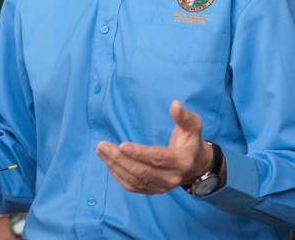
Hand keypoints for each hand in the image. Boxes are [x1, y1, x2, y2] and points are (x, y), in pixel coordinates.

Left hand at [96, 100, 210, 193]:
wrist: (194, 165)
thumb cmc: (190, 140)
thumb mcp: (192, 125)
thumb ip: (183, 116)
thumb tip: (175, 104)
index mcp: (182, 161)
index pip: (157, 158)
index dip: (139, 153)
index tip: (121, 145)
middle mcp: (172, 178)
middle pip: (142, 171)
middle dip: (119, 158)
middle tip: (102, 145)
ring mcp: (161, 187)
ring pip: (134, 180)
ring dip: (115, 166)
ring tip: (101, 151)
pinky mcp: (152, 191)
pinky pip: (132, 186)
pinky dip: (118, 175)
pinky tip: (108, 163)